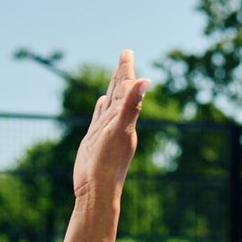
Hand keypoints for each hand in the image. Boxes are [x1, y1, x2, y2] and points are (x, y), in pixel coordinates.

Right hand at [72, 50, 149, 199]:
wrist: (97, 190)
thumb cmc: (108, 163)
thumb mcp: (119, 130)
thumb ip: (131, 105)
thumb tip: (146, 80)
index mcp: (125, 118)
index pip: (126, 88)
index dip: (126, 70)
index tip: (127, 51)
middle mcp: (117, 122)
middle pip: (120, 93)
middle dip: (122, 74)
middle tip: (125, 54)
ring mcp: (106, 130)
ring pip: (110, 103)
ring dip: (113, 88)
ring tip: (116, 75)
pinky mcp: (95, 139)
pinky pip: (99, 117)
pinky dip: (101, 107)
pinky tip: (102, 101)